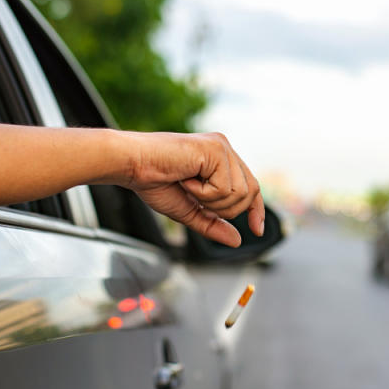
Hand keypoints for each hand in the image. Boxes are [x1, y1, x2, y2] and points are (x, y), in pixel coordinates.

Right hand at [120, 131, 263, 247]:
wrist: (131, 166)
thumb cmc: (153, 182)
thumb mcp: (189, 211)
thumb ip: (213, 224)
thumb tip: (237, 241)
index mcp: (221, 159)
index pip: (251, 187)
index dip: (256, 210)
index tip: (256, 230)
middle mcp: (225, 149)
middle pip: (250, 192)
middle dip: (224, 208)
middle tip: (195, 197)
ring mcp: (222, 147)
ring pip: (240, 192)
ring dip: (211, 200)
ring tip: (188, 186)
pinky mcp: (216, 149)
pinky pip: (224, 187)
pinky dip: (203, 192)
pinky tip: (186, 180)